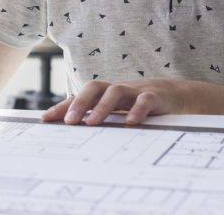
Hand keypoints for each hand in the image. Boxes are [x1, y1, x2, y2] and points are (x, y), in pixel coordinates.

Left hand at [42, 78, 190, 125]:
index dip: (62, 106)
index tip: (45, 119)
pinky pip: (145, 100)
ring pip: (116, 92)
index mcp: (105, 94)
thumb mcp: (119, 111)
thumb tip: (73, 136)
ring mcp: (136, 91)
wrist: (178, 95)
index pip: (79, 96)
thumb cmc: (141, 104)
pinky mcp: (155, 97)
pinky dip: (137, 110)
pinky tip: (130, 122)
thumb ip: (100, 119)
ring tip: (92, 123)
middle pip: (94, 87)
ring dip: (101, 106)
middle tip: (68, 121)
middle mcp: (117, 90)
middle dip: (79, 103)